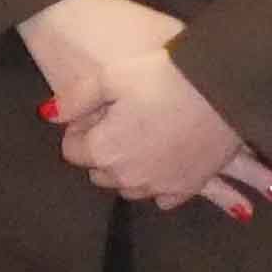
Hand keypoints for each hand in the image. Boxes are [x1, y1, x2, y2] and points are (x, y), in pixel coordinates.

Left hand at [19, 0, 271, 219]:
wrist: (224, 90)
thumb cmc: (164, 76)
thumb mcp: (111, 75)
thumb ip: (74, 99)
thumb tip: (46, 115)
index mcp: (103, 151)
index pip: (72, 150)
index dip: (82, 127)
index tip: (99, 109)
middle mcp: (127, 178)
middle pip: (99, 171)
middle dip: (103, 149)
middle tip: (122, 118)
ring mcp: (159, 187)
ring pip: (128, 186)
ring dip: (128, 167)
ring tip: (145, 134)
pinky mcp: (187, 189)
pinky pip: (161, 196)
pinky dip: (158, 180)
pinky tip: (166, 157)